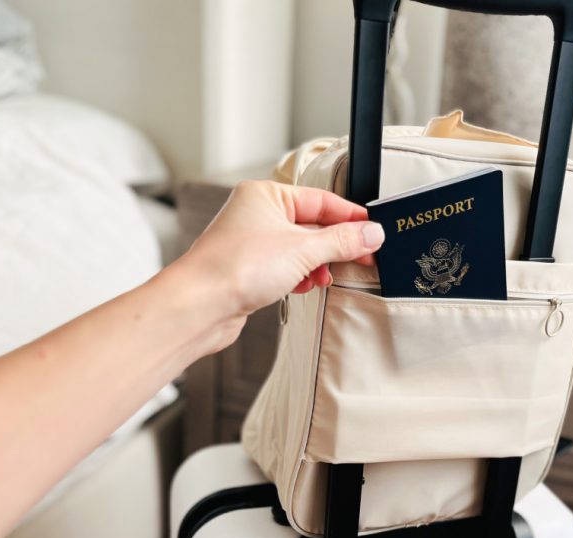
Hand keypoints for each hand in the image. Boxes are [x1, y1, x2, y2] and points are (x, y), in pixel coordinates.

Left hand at [166, 180, 384, 353]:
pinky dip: (301, 276)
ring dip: (318, 264)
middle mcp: (257, 215)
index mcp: (266, 195)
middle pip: (312, 225)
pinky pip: (287, 267)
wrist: (198, 306)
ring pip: (300, 249)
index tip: (374, 231)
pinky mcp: (250, 270)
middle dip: (335, 244)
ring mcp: (252, 243)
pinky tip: (306, 285)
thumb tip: (371, 233)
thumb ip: (341, 241)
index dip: (350, 217)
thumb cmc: (235, 268)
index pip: (321, 200)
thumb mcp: (302, 250)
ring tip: (327, 276)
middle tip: (363, 256)